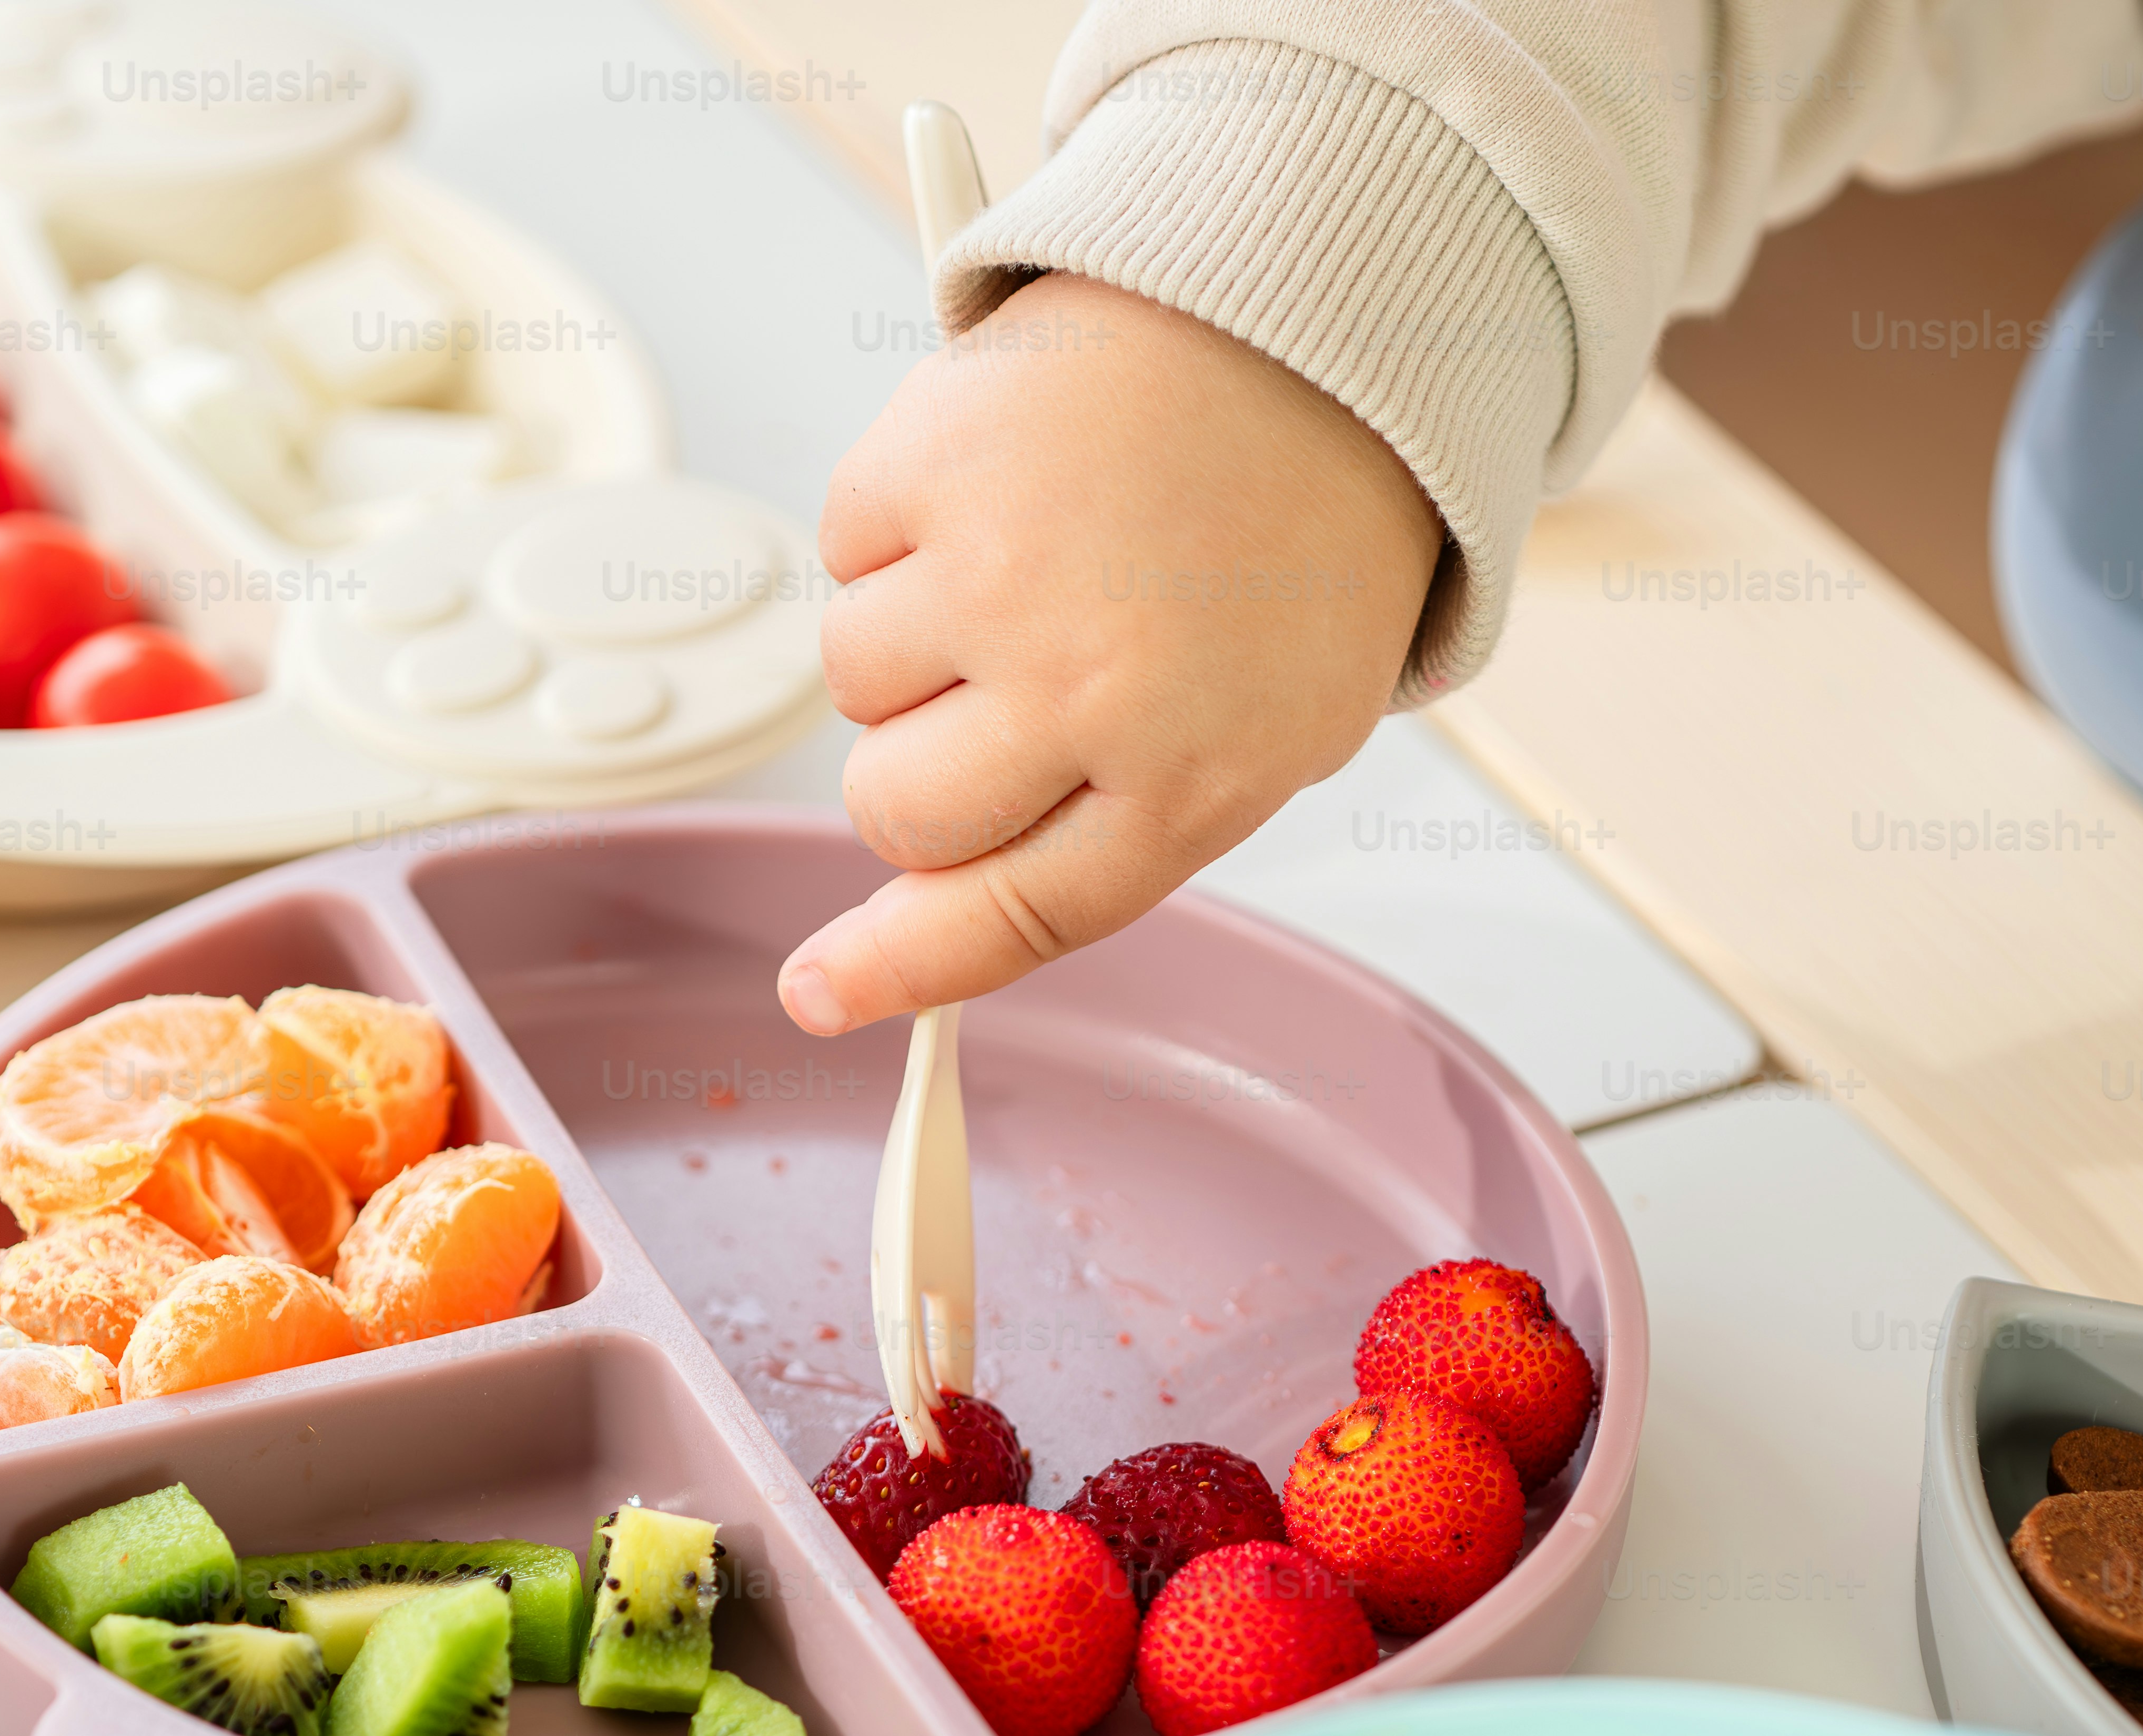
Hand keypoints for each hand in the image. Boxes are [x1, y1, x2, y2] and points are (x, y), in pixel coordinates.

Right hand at [780, 275, 1437, 1034]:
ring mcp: (999, 575)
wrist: (1321, 334)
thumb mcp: (1258, 731)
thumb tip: (918, 926)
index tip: (821, 994)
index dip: (900, 967)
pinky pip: (841, 551)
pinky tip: (1003, 488)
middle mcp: (1088, 691)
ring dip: (911, 637)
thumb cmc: (1295, 540)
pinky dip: (897, 527)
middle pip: (901, 813)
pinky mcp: (933, 464)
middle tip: (1002, 685)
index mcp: (1190, 776)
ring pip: (852, 683)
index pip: (1008, 915)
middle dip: (920, 768)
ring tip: (1029, 560)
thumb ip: (1104, 836)